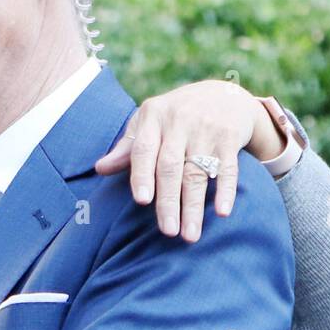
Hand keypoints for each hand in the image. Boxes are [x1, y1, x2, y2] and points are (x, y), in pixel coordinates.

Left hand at [94, 79, 279, 240]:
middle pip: (170, 166)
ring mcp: (206, 129)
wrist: (222, 94)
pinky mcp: (230, 136)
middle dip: (169, 201)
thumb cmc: (175, 117)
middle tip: (168, 232)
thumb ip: (127, 148)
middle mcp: (179, 121)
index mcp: (153, 117)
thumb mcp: (149, 123)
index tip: (142, 201)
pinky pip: (228, 168)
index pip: (143, 149)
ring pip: (198, 172)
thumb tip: (100, 169)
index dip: (143, 175)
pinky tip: (222, 212)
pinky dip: (226, 190)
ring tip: (191, 235)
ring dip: (194, 206)